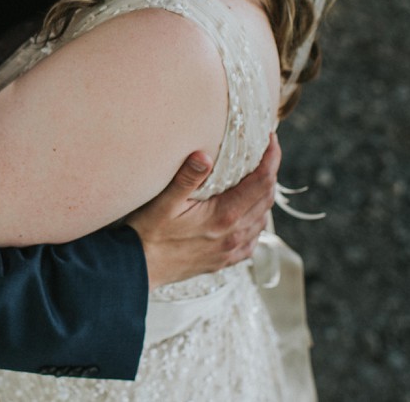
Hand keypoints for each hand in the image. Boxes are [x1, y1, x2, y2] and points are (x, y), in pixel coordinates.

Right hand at [127, 134, 280, 289]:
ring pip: (262, 219)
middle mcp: (234, 234)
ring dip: (264, 197)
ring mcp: (231, 250)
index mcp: (224, 215)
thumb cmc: (148, 233)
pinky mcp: (224, 260)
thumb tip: (205, 155)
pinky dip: (256, 222)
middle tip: (264, 153)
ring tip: (256, 178)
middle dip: (270, 172)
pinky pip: (252, 240)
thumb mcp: (164, 201)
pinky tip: (246, 214)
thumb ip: (187, 178)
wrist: (138, 269)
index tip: (270, 140)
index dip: (271, 158)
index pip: (262, 182)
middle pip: (266, 198)